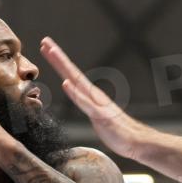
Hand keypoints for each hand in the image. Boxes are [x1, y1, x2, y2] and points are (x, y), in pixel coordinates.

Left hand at [40, 37, 151, 160]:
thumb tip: (80, 102)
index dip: (58, 61)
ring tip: (52, 53)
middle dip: (58, 56)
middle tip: (45, 40)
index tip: (47, 47)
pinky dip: (75, 93)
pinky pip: (85, 103)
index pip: (71, 75)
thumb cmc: (116, 131)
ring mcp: (97, 103)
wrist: (136, 141)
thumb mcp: (97, 117)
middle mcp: (93, 94)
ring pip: (76, 82)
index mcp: (91, 95)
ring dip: (63, 67)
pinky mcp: (100, 116)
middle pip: (72, 72)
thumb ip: (88, 107)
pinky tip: (65, 84)